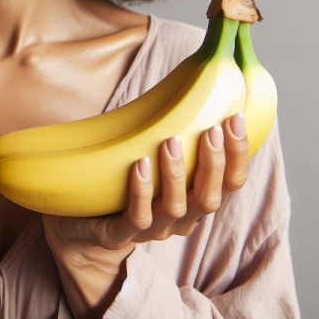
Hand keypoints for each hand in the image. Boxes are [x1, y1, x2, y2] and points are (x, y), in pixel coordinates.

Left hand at [42, 113, 249, 265]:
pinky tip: (138, 164)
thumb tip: (186, 84)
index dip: (237, 154)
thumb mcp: (153, 153)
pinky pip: (136, 217)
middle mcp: (180, 219)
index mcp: (195, 199)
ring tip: (169, 141)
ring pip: (175, 207)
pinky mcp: (119, 234)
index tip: (236, 119)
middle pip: (210, 199)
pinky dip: (140, 191)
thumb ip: (172, 130)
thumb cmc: (123, 179)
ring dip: (176, 174)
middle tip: (210, 130)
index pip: (230, 183)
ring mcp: (152, 230)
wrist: (81, 221)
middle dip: (214, 164)